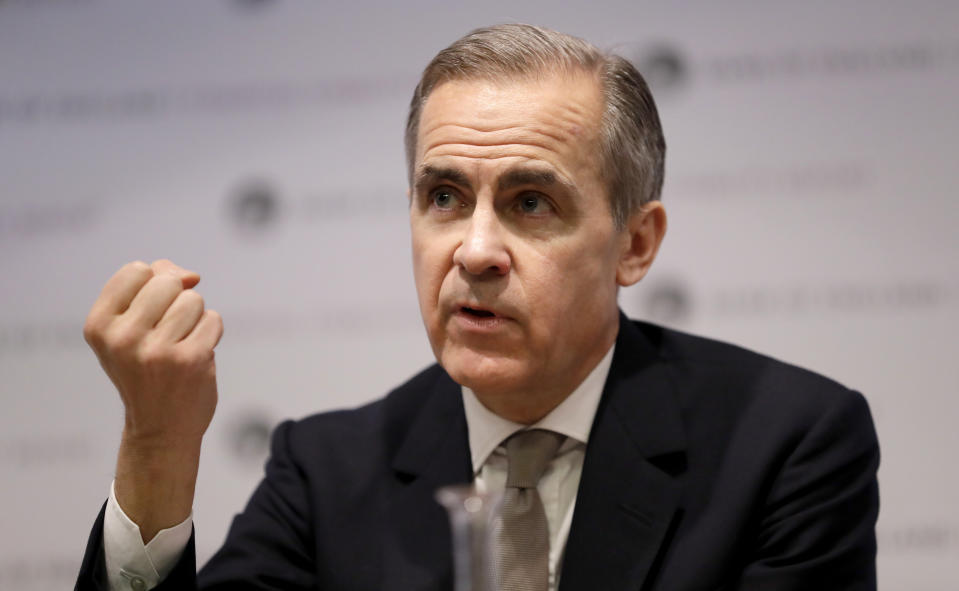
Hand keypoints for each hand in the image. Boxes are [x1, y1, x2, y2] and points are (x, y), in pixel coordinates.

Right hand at [84, 259, 222, 443]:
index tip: (151, 311)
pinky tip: (194, 356)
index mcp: (99, 326)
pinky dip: (210, 334)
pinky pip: (213, 320)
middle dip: (177, 300)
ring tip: (179, 346)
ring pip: (193, 300)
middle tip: (167, 333)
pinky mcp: (190, 360)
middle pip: (168, 282)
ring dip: (194, 319)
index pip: (137, 270)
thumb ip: (152, 287)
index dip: (154, 283)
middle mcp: (122, 338)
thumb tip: (192, 275)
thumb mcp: (130, 328)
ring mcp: (157, 351)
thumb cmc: (146, 371)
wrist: (159, 430)